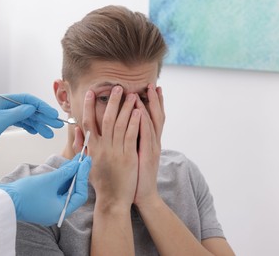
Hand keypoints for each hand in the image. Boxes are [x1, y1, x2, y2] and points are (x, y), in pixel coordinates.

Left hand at [0, 93, 62, 159]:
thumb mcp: (0, 120)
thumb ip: (18, 113)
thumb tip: (33, 108)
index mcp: (2, 100)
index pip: (27, 100)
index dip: (42, 107)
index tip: (53, 114)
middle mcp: (4, 105)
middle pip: (28, 109)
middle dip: (43, 117)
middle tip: (56, 125)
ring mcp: (4, 114)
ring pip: (26, 118)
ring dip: (38, 125)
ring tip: (49, 134)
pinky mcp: (2, 122)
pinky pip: (20, 123)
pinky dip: (29, 127)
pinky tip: (36, 132)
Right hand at [0, 154, 91, 225]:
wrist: (3, 201)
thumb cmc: (25, 194)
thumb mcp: (49, 180)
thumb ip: (65, 172)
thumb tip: (77, 165)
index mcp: (61, 211)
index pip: (79, 194)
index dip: (83, 177)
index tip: (85, 162)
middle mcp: (57, 212)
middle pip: (74, 192)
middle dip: (78, 175)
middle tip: (83, 160)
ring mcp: (50, 207)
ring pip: (65, 190)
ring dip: (70, 176)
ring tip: (75, 161)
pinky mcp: (43, 202)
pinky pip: (57, 191)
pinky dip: (62, 180)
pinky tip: (65, 168)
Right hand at [83, 86, 139, 207]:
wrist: (112, 200)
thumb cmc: (101, 183)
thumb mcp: (87, 164)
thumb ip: (83, 146)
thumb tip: (77, 131)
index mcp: (93, 148)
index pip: (88, 122)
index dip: (90, 106)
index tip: (92, 93)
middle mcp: (103, 147)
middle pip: (106, 119)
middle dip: (112, 101)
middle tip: (117, 87)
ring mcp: (115, 152)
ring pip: (120, 124)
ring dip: (126, 108)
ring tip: (132, 94)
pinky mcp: (128, 157)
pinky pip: (131, 136)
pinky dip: (135, 122)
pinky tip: (139, 111)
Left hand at [134, 85, 164, 207]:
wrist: (141, 194)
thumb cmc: (134, 174)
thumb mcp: (133, 154)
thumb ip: (130, 140)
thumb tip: (122, 128)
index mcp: (149, 141)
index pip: (152, 118)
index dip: (152, 103)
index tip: (149, 88)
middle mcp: (153, 141)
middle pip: (156, 116)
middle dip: (154, 100)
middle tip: (151, 84)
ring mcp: (152, 147)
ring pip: (151, 122)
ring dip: (148, 106)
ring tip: (146, 91)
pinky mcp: (147, 154)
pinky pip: (145, 135)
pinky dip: (143, 122)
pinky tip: (140, 111)